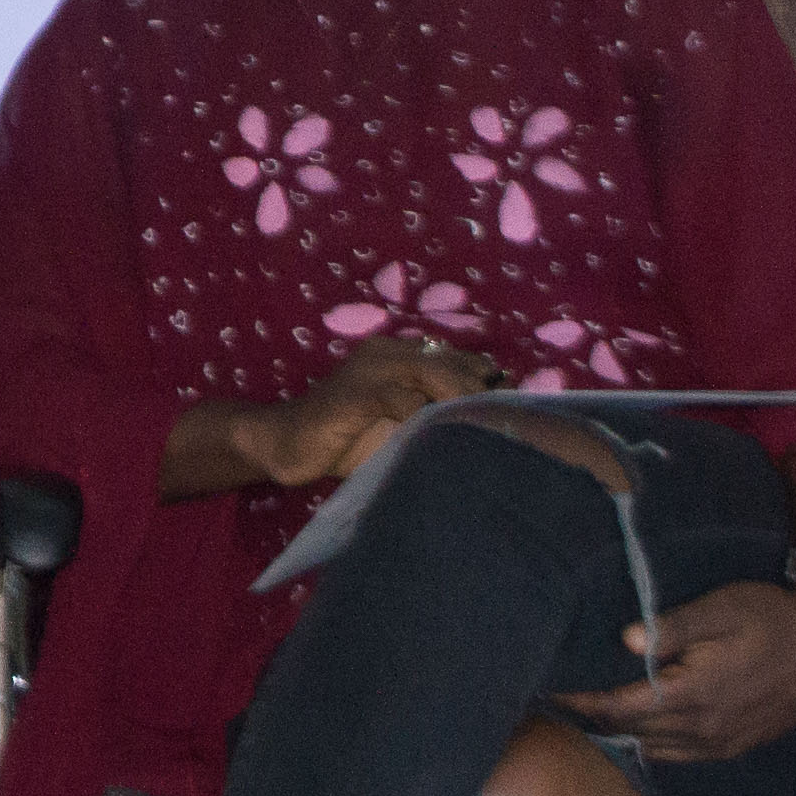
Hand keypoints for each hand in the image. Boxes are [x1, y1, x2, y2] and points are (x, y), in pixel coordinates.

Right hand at [241, 339, 505, 492]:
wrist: (286, 443)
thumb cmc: (346, 440)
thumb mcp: (398, 424)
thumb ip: (434, 415)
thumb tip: (488, 421)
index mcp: (398, 354)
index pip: (456, 357)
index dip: (484, 380)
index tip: (510, 408)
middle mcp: (386, 352)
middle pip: (449, 362)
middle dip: (478, 391)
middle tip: (501, 423)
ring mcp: (368, 370)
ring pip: (429, 372)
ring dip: (458, 400)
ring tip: (476, 427)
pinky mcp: (354, 394)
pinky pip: (398, 400)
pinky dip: (422, 418)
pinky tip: (437, 438)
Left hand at [561, 571, 795, 762]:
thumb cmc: (772, 617)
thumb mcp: (723, 608)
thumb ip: (673, 626)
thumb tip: (627, 642)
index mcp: (694, 693)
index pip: (621, 706)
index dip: (583, 700)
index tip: (551, 691)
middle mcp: (704, 728)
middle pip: (631, 731)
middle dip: (592, 719)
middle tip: (556, 705)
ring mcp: (720, 743)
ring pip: (653, 749)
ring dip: (620, 735)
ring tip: (585, 719)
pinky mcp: (734, 746)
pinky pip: (679, 755)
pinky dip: (651, 745)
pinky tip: (634, 731)